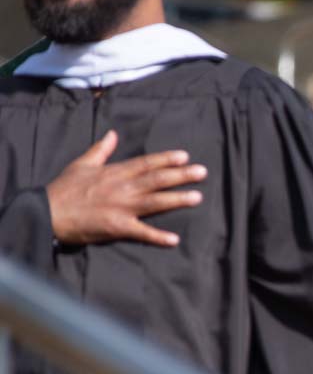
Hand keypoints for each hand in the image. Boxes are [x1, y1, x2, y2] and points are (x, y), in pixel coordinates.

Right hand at [45, 130, 205, 246]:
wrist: (47, 212)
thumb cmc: (64, 188)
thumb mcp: (82, 164)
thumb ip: (101, 149)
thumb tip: (113, 134)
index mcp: (115, 173)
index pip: (146, 163)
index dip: (166, 159)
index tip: (185, 156)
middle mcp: (122, 188)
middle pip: (156, 179)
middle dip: (181, 175)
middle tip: (203, 172)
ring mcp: (121, 207)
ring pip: (155, 202)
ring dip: (177, 200)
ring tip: (197, 197)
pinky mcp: (117, 227)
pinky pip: (141, 232)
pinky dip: (158, 236)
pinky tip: (174, 239)